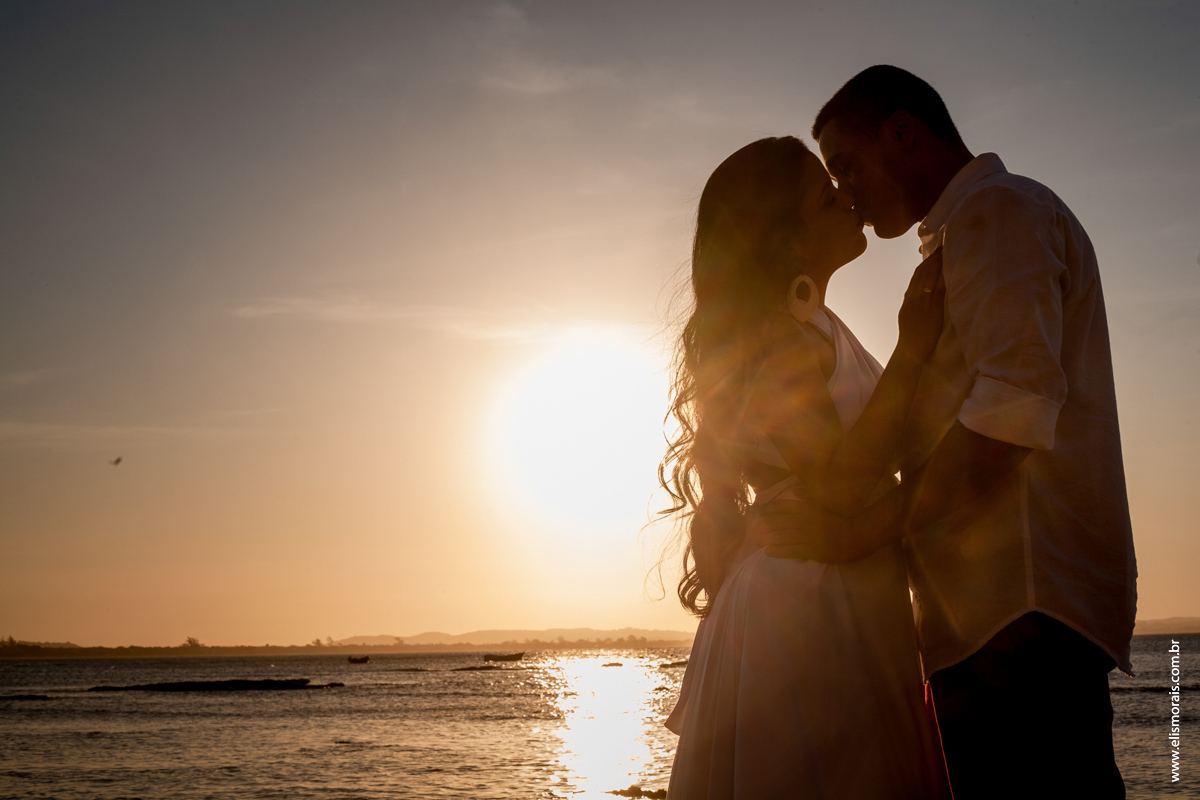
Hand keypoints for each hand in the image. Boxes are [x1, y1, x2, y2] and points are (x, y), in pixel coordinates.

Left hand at [750, 498, 853, 562]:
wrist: (860, 534)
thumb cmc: (841, 519)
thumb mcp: (826, 504)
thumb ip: (809, 498)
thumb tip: (794, 490)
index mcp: (811, 508)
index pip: (785, 506)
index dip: (770, 509)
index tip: (759, 512)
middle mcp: (809, 520)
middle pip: (781, 522)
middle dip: (765, 525)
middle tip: (753, 529)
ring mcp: (812, 536)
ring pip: (784, 536)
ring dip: (768, 538)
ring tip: (757, 540)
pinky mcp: (816, 551)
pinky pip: (793, 550)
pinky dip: (779, 550)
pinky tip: (768, 551)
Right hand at [896, 248, 945, 363]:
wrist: (911, 352)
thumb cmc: (912, 338)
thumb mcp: (908, 317)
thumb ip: (914, 304)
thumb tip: (921, 294)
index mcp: (908, 300)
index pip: (916, 277)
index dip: (925, 263)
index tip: (933, 253)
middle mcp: (914, 299)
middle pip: (922, 273)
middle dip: (932, 259)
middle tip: (942, 246)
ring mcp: (922, 304)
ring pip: (930, 279)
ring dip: (938, 264)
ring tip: (946, 253)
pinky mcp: (932, 310)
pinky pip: (938, 290)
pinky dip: (943, 278)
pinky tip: (949, 270)